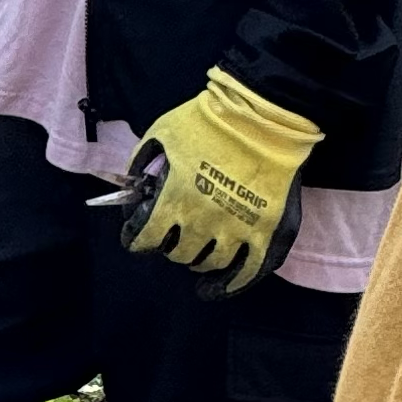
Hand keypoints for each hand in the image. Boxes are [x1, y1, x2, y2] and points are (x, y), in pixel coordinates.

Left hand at [120, 66, 321, 290]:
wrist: (264, 114)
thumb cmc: (209, 120)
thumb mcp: (162, 132)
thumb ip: (142, 161)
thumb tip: (132, 183)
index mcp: (174, 199)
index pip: (146, 239)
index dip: (137, 241)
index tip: (137, 239)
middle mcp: (203, 221)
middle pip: (179, 254)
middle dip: (171, 246)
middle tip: (175, 236)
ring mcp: (238, 230)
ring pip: (210, 263)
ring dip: (199, 260)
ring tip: (198, 254)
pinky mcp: (268, 233)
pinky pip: (249, 272)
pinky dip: (232, 285)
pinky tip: (220, 287)